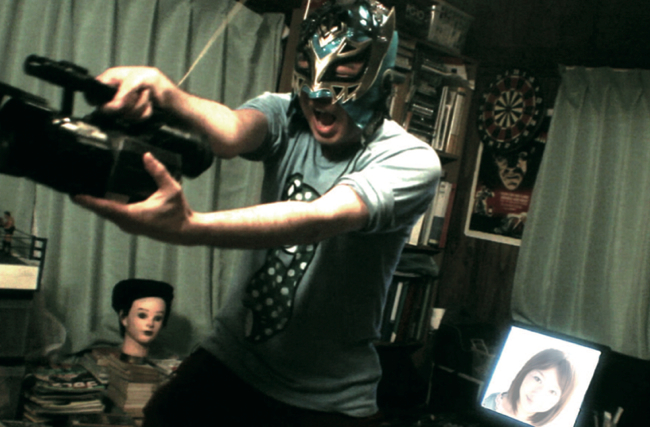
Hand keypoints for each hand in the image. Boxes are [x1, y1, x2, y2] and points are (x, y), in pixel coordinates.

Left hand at [72, 153, 194, 243]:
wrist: (186, 231)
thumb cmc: (179, 213)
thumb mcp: (171, 189)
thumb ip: (158, 172)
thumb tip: (146, 155)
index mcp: (132, 215)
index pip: (105, 207)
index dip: (88, 201)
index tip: (75, 196)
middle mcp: (127, 223)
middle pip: (102, 211)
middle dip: (89, 200)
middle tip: (75, 188)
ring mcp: (129, 226)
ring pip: (108, 214)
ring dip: (98, 204)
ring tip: (87, 191)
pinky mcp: (133, 226)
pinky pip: (115, 216)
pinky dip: (108, 207)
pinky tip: (106, 198)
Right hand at [95, 66, 176, 121]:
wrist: (179, 109)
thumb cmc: (166, 89)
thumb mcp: (148, 79)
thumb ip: (128, 86)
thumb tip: (115, 101)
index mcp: (121, 75)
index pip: (100, 83)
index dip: (103, 94)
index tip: (115, 103)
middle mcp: (121, 89)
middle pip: (108, 102)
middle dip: (127, 103)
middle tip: (140, 98)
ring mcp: (127, 104)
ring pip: (120, 113)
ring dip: (137, 110)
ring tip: (149, 103)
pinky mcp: (132, 116)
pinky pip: (129, 120)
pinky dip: (141, 117)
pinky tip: (150, 110)